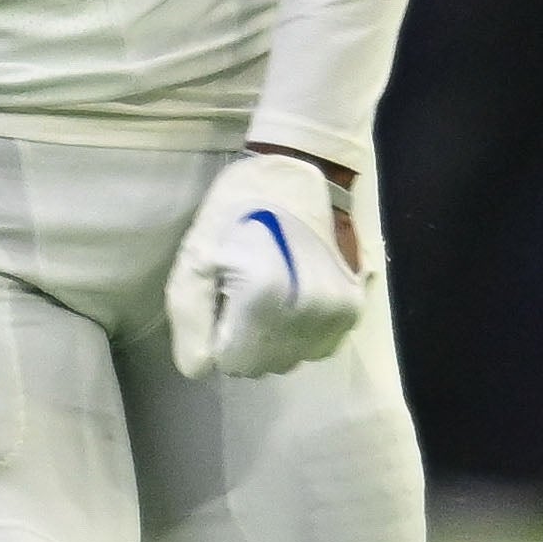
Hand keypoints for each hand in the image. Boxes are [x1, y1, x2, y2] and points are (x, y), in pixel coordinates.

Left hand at [162, 149, 367, 379]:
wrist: (302, 174)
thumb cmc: (238, 209)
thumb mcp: (196, 257)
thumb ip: (190, 319)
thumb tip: (202, 368)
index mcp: (264, 300)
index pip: (230, 362)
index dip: (218, 334)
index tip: (223, 297)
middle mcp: (306, 316)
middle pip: (260, 366)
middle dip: (244, 340)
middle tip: (243, 293)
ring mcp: (334, 316)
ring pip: (288, 360)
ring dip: (272, 339)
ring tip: (270, 292)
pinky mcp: (352, 311)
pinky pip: (315, 349)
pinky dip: (299, 333)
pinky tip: (293, 298)